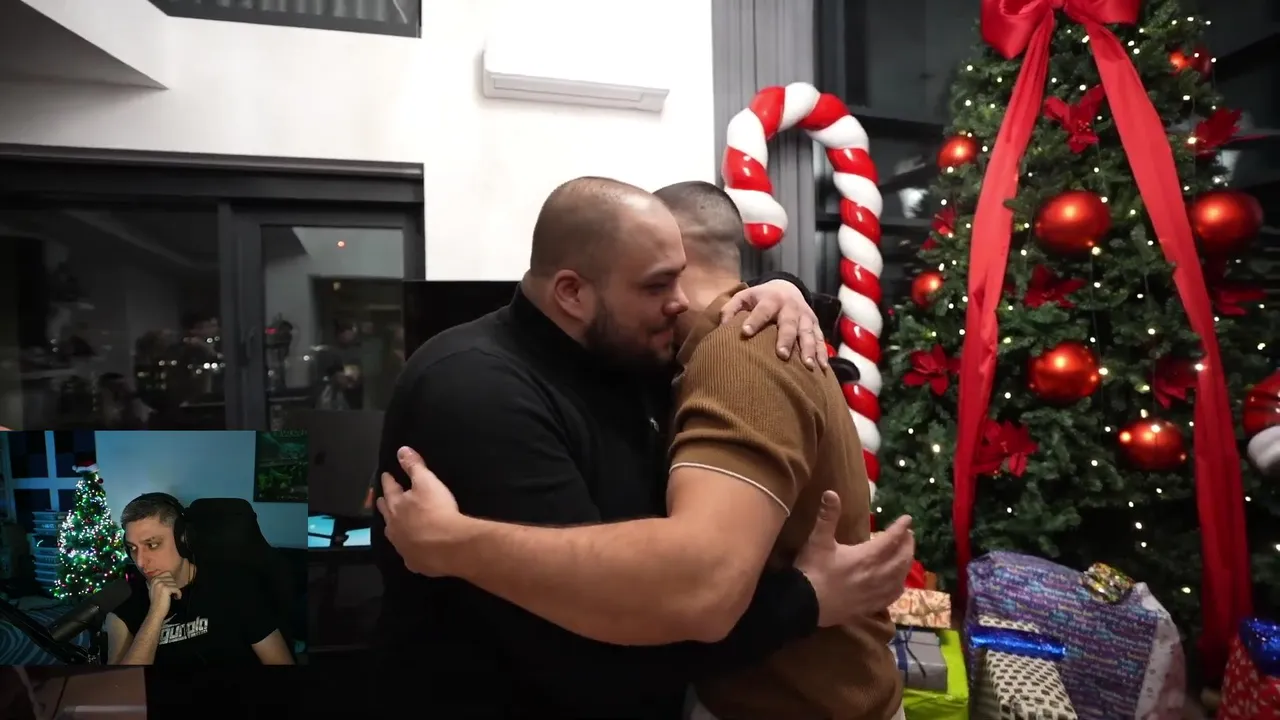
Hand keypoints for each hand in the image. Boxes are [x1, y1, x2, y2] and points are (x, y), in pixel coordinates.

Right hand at [146, 571, 181, 617]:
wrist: (156, 611)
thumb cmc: (157, 601)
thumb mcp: (155, 589)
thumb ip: (159, 581)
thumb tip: (166, 573)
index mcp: (154, 579)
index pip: (167, 573)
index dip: (170, 581)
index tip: (169, 588)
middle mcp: (156, 580)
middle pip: (172, 578)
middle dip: (173, 586)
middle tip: (170, 593)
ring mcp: (161, 584)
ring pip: (175, 584)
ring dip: (176, 590)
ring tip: (172, 596)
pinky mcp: (166, 589)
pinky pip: (177, 589)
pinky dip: (178, 594)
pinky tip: (176, 598)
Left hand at [376, 446, 466, 576]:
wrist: (448, 545)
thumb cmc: (437, 510)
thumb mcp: (427, 482)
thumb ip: (414, 466)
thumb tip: (401, 450)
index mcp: (397, 505)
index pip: (390, 489)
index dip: (388, 481)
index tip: (386, 475)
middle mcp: (395, 526)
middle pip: (386, 512)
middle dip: (384, 504)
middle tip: (381, 499)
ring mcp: (403, 545)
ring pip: (393, 534)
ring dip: (392, 527)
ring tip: (392, 524)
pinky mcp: (414, 561)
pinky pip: (408, 554)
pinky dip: (408, 549)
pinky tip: (411, 551)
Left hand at [720, 279, 827, 370]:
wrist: (787, 288)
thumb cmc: (760, 298)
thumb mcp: (744, 297)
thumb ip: (731, 309)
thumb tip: (722, 326)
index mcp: (771, 299)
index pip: (762, 310)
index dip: (754, 320)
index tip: (745, 333)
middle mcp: (790, 307)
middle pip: (788, 323)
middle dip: (786, 338)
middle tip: (782, 355)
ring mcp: (805, 316)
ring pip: (807, 333)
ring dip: (809, 349)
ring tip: (808, 366)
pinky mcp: (815, 325)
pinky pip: (820, 339)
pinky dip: (822, 353)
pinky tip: (822, 368)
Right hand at [794, 492, 914, 626]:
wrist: (804, 604)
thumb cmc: (812, 570)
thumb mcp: (818, 540)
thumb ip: (827, 516)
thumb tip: (831, 493)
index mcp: (865, 557)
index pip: (890, 540)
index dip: (900, 528)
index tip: (907, 519)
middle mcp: (876, 575)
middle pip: (901, 559)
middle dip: (908, 545)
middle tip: (909, 535)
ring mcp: (874, 593)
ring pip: (900, 577)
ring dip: (906, 564)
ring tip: (906, 555)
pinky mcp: (869, 606)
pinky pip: (892, 595)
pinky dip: (899, 585)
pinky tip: (898, 582)